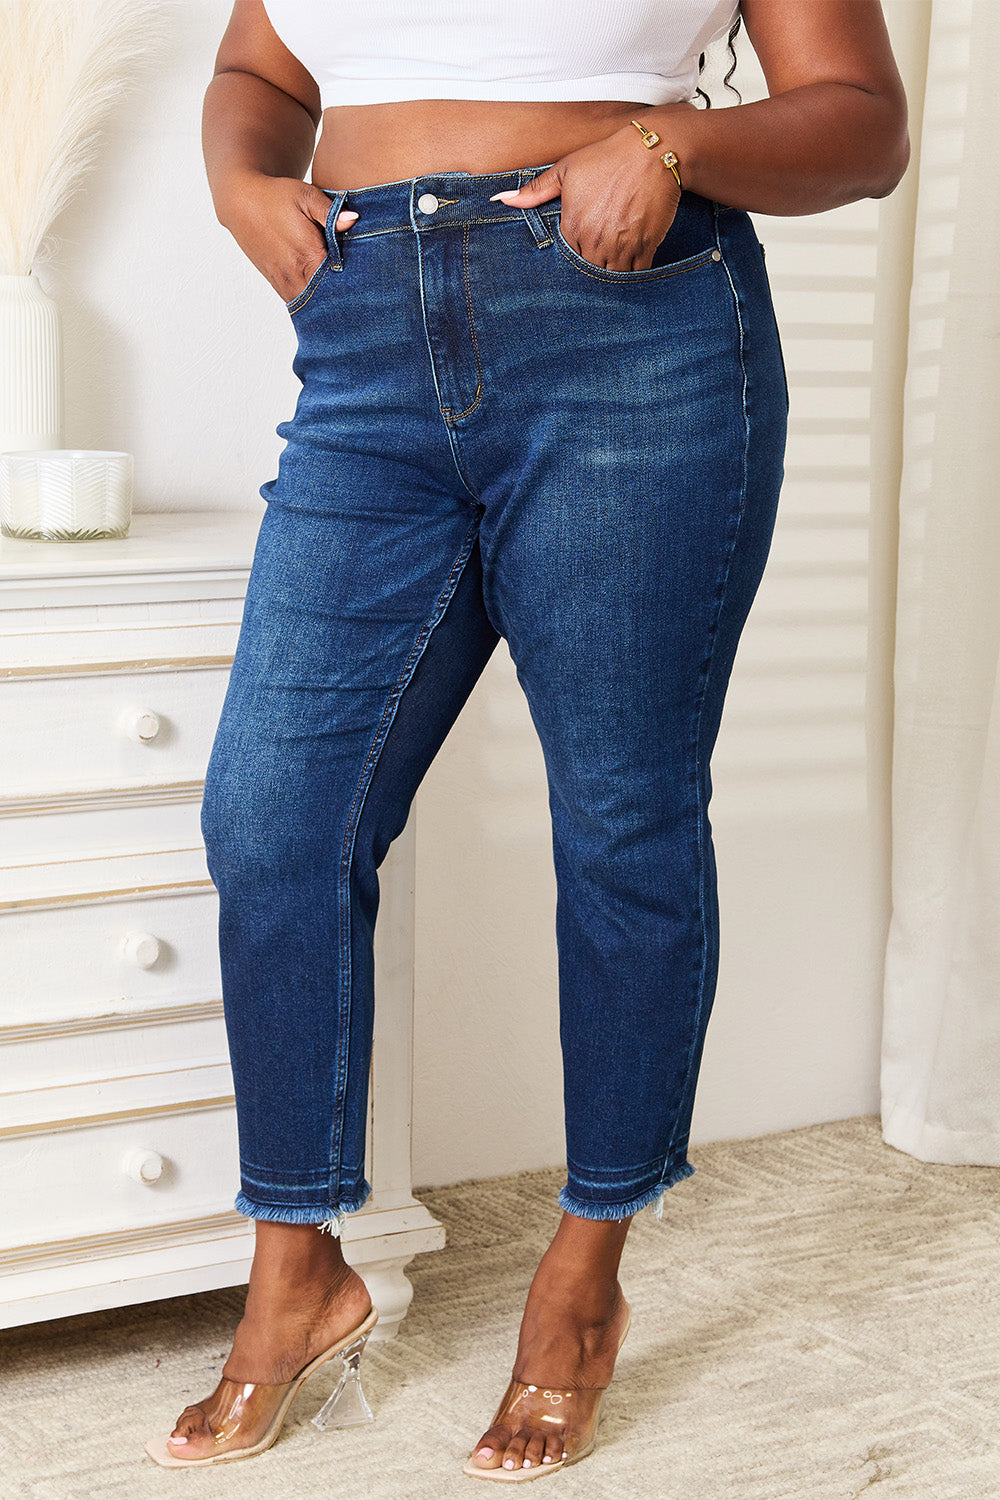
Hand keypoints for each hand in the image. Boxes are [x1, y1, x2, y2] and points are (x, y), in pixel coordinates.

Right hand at [215, 172, 358, 301]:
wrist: (241, 202)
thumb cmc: (277, 196)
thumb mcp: (305, 196)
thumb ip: (331, 211)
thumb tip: (354, 220)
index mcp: (306, 256)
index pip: (339, 283)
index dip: (356, 288)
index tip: (370, 289)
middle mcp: (294, 275)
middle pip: (327, 302)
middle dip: (345, 304)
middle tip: (364, 305)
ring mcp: (284, 283)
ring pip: (312, 308)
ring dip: (328, 307)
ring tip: (349, 308)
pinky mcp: (278, 285)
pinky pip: (300, 304)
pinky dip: (314, 305)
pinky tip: (328, 304)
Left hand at [491, 117, 689, 271]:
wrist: (652, 152)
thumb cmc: (608, 159)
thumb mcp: (567, 169)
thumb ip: (535, 190)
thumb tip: (501, 199)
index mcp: (572, 225)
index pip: (564, 260)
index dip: (568, 263)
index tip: (572, 262)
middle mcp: (594, 240)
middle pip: (586, 274)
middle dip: (587, 276)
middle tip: (589, 276)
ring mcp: (620, 246)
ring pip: (609, 279)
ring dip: (608, 281)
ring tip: (606, 278)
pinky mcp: (645, 247)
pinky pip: (635, 275)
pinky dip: (631, 278)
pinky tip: (627, 275)